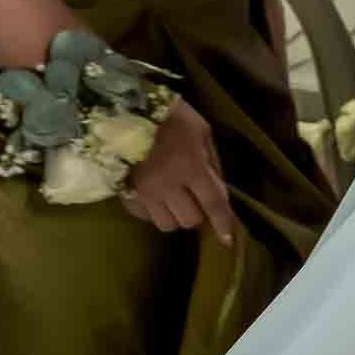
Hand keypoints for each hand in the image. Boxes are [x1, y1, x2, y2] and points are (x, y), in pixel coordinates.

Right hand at [122, 96, 235, 245]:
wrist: (126, 112)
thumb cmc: (171, 118)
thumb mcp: (202, 132)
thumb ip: (212, 161)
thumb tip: (219, 187)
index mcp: (192, 168)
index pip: (212, 203)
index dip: (222, 223)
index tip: (228, 241)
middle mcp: (169, 186)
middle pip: (189, 220)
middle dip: (197, 213)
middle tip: (195, 198)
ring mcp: (145, 193)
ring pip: (166, 224)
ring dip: (175, 215)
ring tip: (174, 199)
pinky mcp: (127, 195)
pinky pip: (145, 217)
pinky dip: (154, 212)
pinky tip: (155, 197)